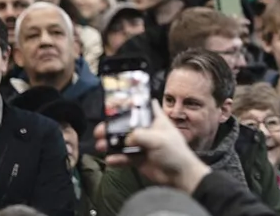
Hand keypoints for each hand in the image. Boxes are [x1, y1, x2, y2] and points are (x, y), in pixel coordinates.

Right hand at [94, 101, 211, 192]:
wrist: (179, 176)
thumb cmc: (175, 152)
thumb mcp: (159, 139)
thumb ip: (141, 136)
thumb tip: (126, 139)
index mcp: (155, 120)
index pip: (143, 107)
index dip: (131, 103)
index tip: (115, 103)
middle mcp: (147, 131)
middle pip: (126, 126)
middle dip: (112, 127)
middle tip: (100, 130)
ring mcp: (142, 145)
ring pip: (123, 142)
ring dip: (111, 144)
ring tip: (100, 145)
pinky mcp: (138, 159)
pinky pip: (124, 157)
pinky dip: (117, 159)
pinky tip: (110, 160)